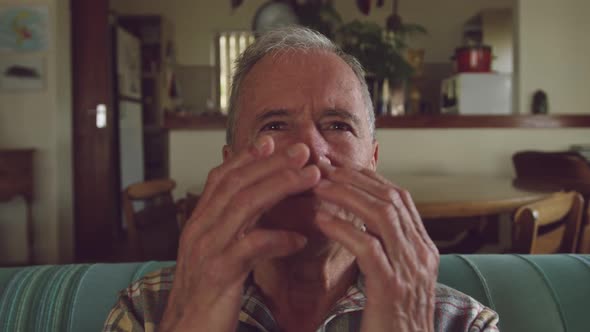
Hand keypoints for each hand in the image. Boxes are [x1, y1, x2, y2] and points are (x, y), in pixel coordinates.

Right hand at [160, 136, 320, 331]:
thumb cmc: (207, 295)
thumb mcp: (217, 254)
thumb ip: (235, 229)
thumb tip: (261, 211)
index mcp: (199, 223)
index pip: (221, 178)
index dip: (246, 157)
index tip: (272, 141)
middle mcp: (199, 230)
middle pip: (236, 184)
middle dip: (271, 163)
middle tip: (302, 150)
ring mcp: (206, 250)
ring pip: (244, 205)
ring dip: (280, 186)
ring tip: (310, 177)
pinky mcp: (218, 274)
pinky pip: (251, 247)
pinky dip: (278, 239)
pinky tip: (300, 239)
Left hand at [313, 165, 438, 331]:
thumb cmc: (392, 320)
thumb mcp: (395, 278)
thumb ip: (385, 250)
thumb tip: (359, 223)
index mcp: (422, 248)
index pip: (399, 198)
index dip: (369, 177)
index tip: (341, 166)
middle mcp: (421, 253)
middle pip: (390, 199)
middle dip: (355, 179)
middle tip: (325, 168)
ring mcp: (409, 269)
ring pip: (381, 216)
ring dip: (347, 196)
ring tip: (320, 187)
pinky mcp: (391, 288)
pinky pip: (367, 247)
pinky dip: (343, 229)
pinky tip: (321, 220)